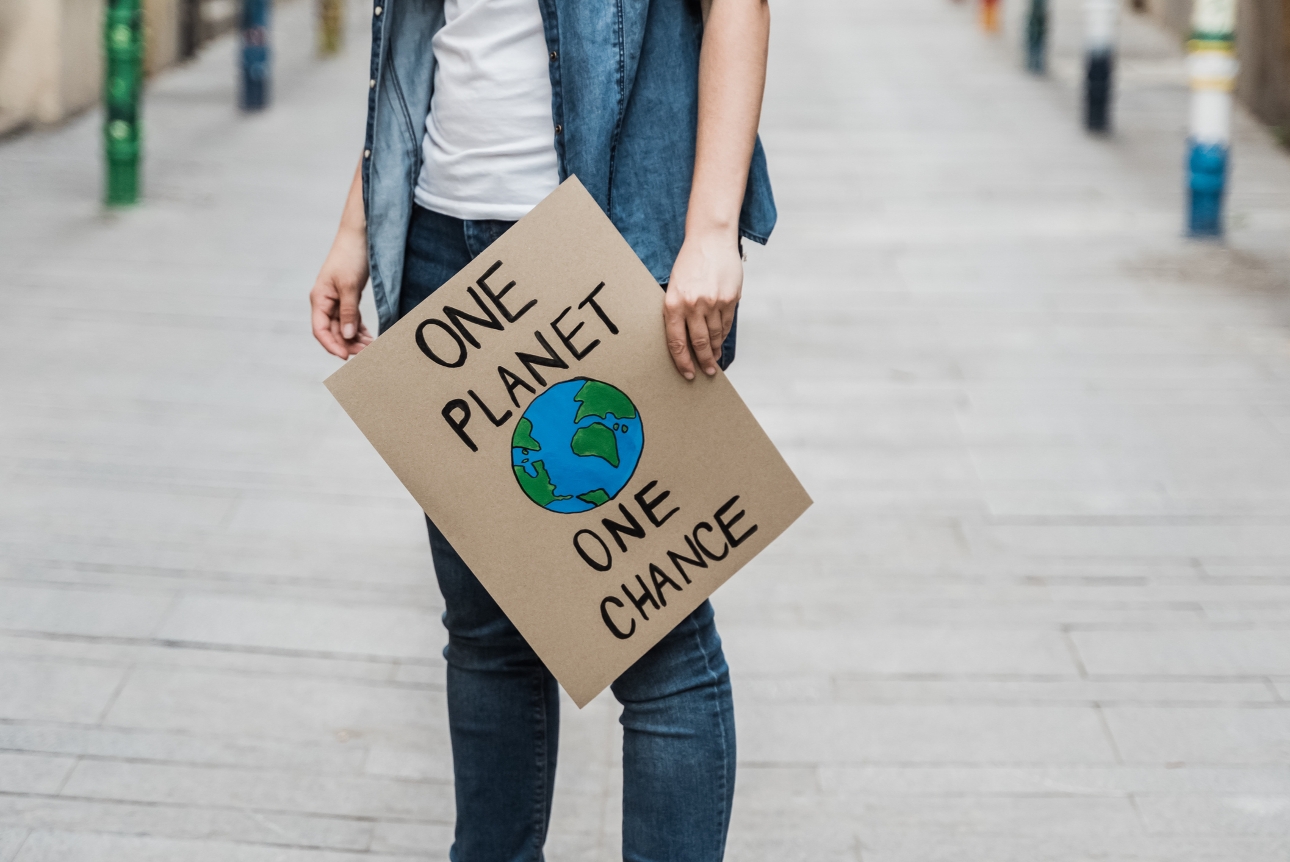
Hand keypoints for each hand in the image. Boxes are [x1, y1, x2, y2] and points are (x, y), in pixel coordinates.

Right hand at [310, 223, 372, 358]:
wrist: (359, 235)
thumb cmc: (350, 256)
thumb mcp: (350, 285)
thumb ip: (348, 311)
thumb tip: (348, 336)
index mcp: (320, 299)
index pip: (320, 330)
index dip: (332, 345)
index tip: (346, 357)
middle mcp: (326, 302)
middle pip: (334, 332)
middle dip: (349, 345)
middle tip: (368, 355)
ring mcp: (337, 301)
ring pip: (344, 328)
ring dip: (356, 339)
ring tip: (372, 349)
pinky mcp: (348, 298)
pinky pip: (352, 320)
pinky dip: (360, 330)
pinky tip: (370, 338)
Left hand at [663, 230, 741, 379]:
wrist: (710, 238)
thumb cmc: (689, 262)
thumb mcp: (674, 285)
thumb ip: (677, 310)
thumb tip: (684, 339)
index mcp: (673, 303)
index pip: (677, 342)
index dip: (683, 362)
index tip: (688, 374)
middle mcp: (693, 305)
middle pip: (699, 343)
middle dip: (703, 361)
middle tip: (706, 372)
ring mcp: (714, 302)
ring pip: (715, 335)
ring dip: (715, 349)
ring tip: (714, 359)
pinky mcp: (730, 297)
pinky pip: (727, 323)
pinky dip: (724, 335)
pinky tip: (721, 341)